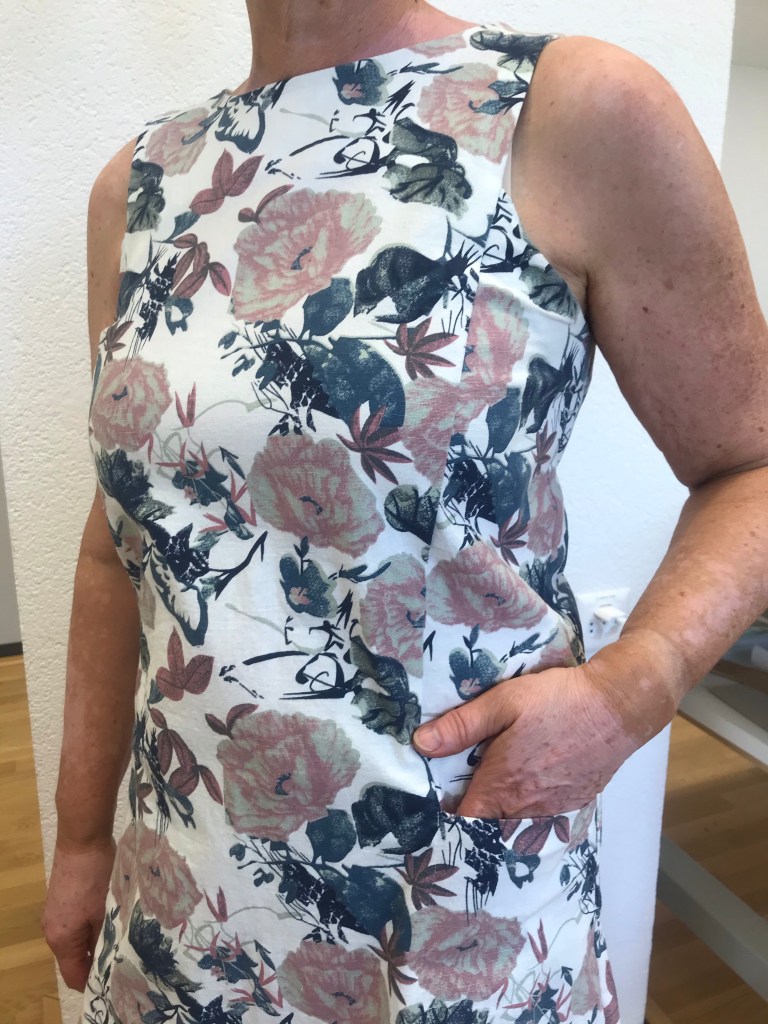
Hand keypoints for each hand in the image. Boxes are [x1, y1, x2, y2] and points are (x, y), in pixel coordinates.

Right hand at [41, 837, 115, 991]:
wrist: (82, 839)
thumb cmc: (96, 877)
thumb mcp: (106, 912)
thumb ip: (106, 940)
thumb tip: (111, 961)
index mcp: (61, 940)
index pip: (74, 976)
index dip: (94, 982)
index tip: (117, 980)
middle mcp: (52, 931)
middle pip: (74, 959)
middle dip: (97, 961)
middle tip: (125, 958)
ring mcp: (54, 915)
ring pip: (76, 941)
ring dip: (95, 942)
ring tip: (121, 939)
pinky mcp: (61, 901)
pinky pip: (75, 925)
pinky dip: (90, 927)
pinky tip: (110, 918)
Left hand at [412, 637, 678, 817]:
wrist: (618, 707)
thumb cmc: (558, 701)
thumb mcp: (504, 702)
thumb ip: (461, 726)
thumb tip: (421, 744)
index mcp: (502, 785)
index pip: (463, 820)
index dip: (446, 814)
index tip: (434, 799)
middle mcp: (525, 806)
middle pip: (488, 819)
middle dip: (474, 806)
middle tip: (462, 780)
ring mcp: (553, 808)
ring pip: (516, 816)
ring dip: (502, 803)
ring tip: (496, 775)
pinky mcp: (575, 801)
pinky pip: (542, 810)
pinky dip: (530, 799)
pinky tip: (532, 773)